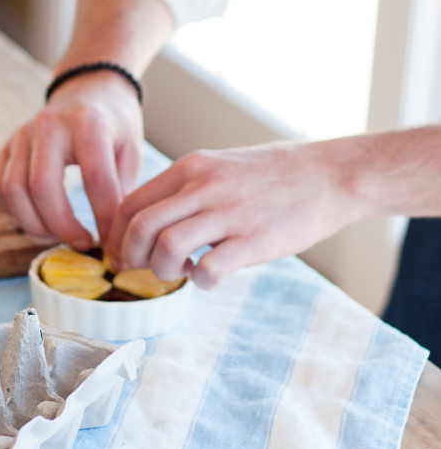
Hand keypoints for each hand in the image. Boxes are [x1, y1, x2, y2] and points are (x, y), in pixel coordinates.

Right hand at [0, 73, 143, 247]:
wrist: (88, 89)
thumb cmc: (114, 124)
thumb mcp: (131, 149)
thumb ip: (124, 190)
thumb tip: (114, 237)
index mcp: (87, 122)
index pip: (95, 180)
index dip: (105, 219)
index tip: (114, 246)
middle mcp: (48, 125)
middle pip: (42, 187)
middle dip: (63, 226)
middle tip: (84, 244)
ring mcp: (21, 135)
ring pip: (12, 191)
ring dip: (36, 224)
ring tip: (61, 234)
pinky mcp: (5, 147)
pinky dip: (15, 213)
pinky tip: (40, 218)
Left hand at [107, 140, 367, 287]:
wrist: (331, 174)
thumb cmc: (274, 175)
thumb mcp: (221, 166)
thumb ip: (186, 189)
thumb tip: (150, 221)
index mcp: (191, 167)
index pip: (131, 203)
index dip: (117, 235)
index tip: (121, 254)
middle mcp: (204, 186)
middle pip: (140, 227)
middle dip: (131, 256)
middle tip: (143, 269)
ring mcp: (230, 213)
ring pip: (167, 247)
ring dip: (165, 270)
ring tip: (184, 270)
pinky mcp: (256, 240)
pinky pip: (210, 271)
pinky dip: (202, 281)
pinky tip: (212, 276)